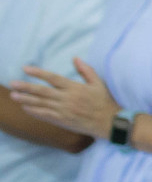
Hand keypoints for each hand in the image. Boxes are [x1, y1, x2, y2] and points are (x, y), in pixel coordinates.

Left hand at [5, 58, 120, 140]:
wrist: (109, 122)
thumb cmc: (105, 101)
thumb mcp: (98, 83)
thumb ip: (86, 70)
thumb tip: (75, 58)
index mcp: (75, 88)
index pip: (53, 78)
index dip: (38, 73)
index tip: (26, 69)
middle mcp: (67, 99)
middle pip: (43, 91)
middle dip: (26, 87)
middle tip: (12, 84)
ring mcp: (64, 111)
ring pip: (41, 104)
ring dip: (26, 99)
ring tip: (14, 95)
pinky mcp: (63, 121)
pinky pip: (45, 115)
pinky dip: (34, 111)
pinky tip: (25, 107)